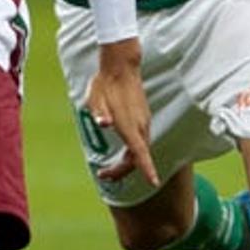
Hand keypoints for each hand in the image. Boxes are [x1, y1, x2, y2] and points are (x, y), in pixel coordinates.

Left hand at [86, 38, 157, 185]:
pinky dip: (131, 154)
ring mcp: (143, 122)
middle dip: (122, 171)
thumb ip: (99, 113)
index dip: (147, 169)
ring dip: (126, 164)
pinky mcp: (143, 119)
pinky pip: (140, 143)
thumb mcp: (95, 99)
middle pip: (137, 158)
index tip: (154, 182)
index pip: (141, 152)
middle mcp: (140, 126)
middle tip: (103, 175)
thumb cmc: (105, 84)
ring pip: (139, 151)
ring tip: (106, 170)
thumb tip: (104, 123)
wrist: (121, 67)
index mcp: (129, 125)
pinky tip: (120, 154)